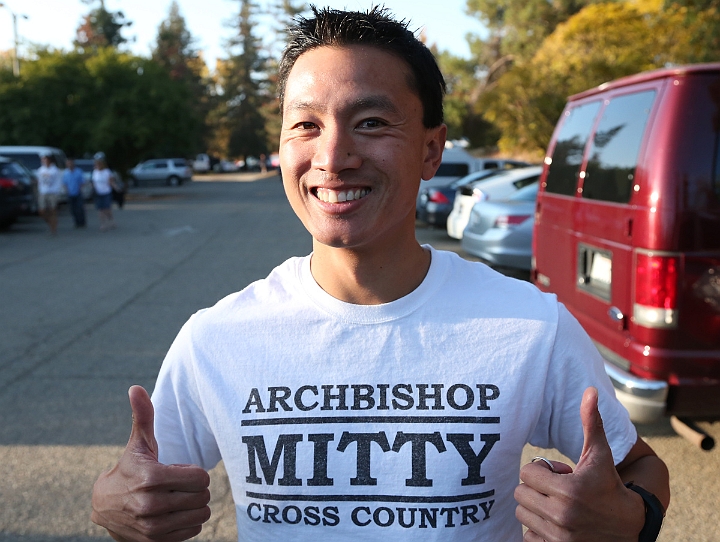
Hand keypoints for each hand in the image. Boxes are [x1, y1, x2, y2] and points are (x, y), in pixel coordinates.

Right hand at [91, 386, 211, 541]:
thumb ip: (143, 416)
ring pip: (201, 515)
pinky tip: (175, 514)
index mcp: (151, 478)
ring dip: (195, 506)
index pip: (201, 478)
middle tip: (180, 487)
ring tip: (178, 500)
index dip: (195, 473)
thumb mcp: (138, 444)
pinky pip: (193, 532)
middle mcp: (150, 505)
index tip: (180, 472)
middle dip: (196, 489)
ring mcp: (152, 527)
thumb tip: (136, 387)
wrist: (105, 509)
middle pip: (202, 497)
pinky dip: (189, 523)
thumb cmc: (129, 470)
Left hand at [514, 387, 645, 540]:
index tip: (559, 474)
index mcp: (570, 491)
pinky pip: (527, 536)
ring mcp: (559, 538)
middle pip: (521, 493)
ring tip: (558, 506)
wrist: (629, 527)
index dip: (541, 470)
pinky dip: (537, 529)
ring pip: (522, 514)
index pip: (527, 472)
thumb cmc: (608, 485)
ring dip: (536, 508)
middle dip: (536, 488)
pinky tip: (556, 524)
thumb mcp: (599, 454)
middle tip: (557, 490)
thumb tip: (590, 390)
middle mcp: (563, 516)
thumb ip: (591, 422)